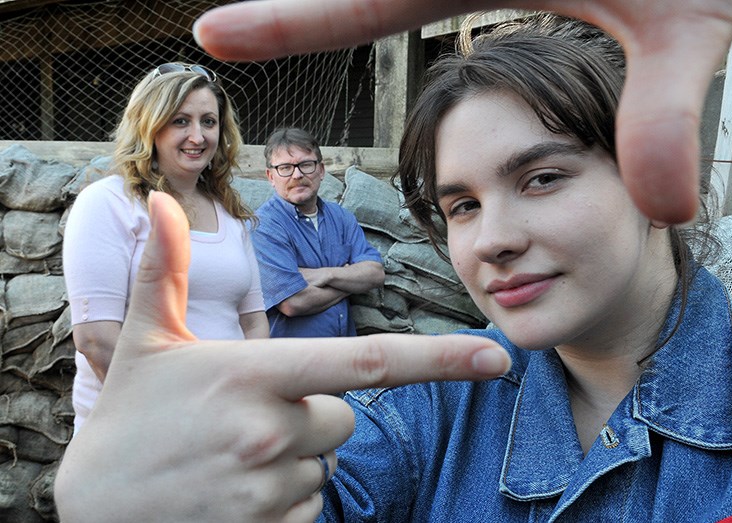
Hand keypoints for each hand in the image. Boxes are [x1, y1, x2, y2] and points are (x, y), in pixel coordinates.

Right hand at [55, 192, 509, 522]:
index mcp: (253, 374)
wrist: (93, 509)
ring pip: (324, 465)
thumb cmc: (127, 420)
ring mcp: (268, 489)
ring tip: (230, 459)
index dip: (439, 358)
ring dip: (293, 459)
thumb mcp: (144, 342)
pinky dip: (283, 500)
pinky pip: (309, 509)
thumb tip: (165, 203)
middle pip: (346, 419)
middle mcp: (269, 431)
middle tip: (248, 420)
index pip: (366, 362)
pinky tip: (233, 492)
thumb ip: (166, 273)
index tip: (496, 359)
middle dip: (314, 415)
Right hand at [193, 0, 731, 223]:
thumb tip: (662, 211)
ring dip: (354, 4)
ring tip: (284, 25)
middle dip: (308, 6)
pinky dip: (394, 2)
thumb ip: (665, 114)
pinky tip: (419, 15)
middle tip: (227, 25)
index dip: (290, 21)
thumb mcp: (696, 25)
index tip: (212, 33)